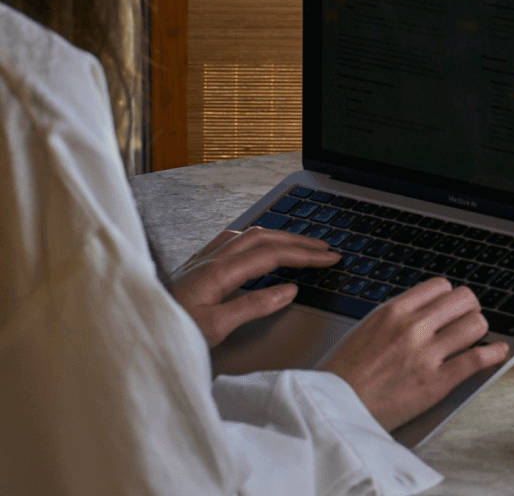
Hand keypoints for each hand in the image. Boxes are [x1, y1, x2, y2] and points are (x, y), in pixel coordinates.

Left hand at [171, 226, 338, 346]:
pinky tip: (257, 245)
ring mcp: (203, 258)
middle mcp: (212, 257)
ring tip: (299, 244)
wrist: (130, 331)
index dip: (305, 254)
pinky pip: (233, 240)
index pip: (274, 254)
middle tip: (325, 248)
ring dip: (279, 236)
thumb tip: (288, 290)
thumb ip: (254, 306)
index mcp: (220, 270)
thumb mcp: (216, 328)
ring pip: (250, 234)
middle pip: (266, 237)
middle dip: (299, 240)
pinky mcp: (196, 265)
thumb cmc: (169, 332)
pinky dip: (256, 239)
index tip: (329, 257)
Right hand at [323, 277, 509, 431]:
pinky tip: (499, 351)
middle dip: (469, 307)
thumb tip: (426, 308)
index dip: (449, 296)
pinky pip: (477, 359)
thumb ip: (397, 315)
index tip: (451, 306)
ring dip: (478, 329)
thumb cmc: (346, 372)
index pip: (440, 285)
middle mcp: (413, 326)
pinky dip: (494, 354)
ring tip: (475, 337)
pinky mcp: (437, 383)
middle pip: (463, 299)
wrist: (334, 409)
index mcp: (394, 310)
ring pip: (475, 324)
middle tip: (467, 318)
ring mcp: (427, 354)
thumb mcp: (367, 328)